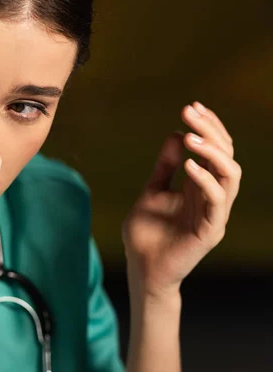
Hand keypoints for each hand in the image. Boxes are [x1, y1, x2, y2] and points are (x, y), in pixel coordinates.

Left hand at [122, 101, 241, 297]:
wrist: (142, 267)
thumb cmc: (146, 233)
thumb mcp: (151, 192)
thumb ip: (164, 167)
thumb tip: (175, 135)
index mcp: (200, 186)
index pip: (216, 149)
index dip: (208, 127)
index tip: (190, 107)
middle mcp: (212, 196)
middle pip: (226, 155)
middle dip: (210, 130)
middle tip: (189, 112)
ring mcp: (214, 213)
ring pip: (231, 175)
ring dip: (212, 151)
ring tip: (190, 136)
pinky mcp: (211, 230)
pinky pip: (217, 200)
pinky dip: (206, 180)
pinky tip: (189, 166)